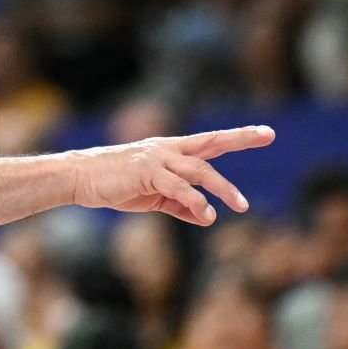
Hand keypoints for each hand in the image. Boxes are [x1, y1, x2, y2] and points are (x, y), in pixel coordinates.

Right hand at [64, 125, 274, 224]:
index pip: (209, 142)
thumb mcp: (152, 197)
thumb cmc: (113, 185)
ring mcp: (157, 159)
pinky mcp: (147, 173)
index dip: (236, 137)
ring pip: (199, 169)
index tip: (264, 132)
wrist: (79, 178)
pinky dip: (195, 202)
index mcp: (169, 151)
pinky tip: (207, 215)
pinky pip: (178, 187)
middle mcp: (167, 149)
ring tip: (241, 206)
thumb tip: (205, 216)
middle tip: (269, 134)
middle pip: (210, 142)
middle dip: (240, 138)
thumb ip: (179, 204)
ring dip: (222, 187)